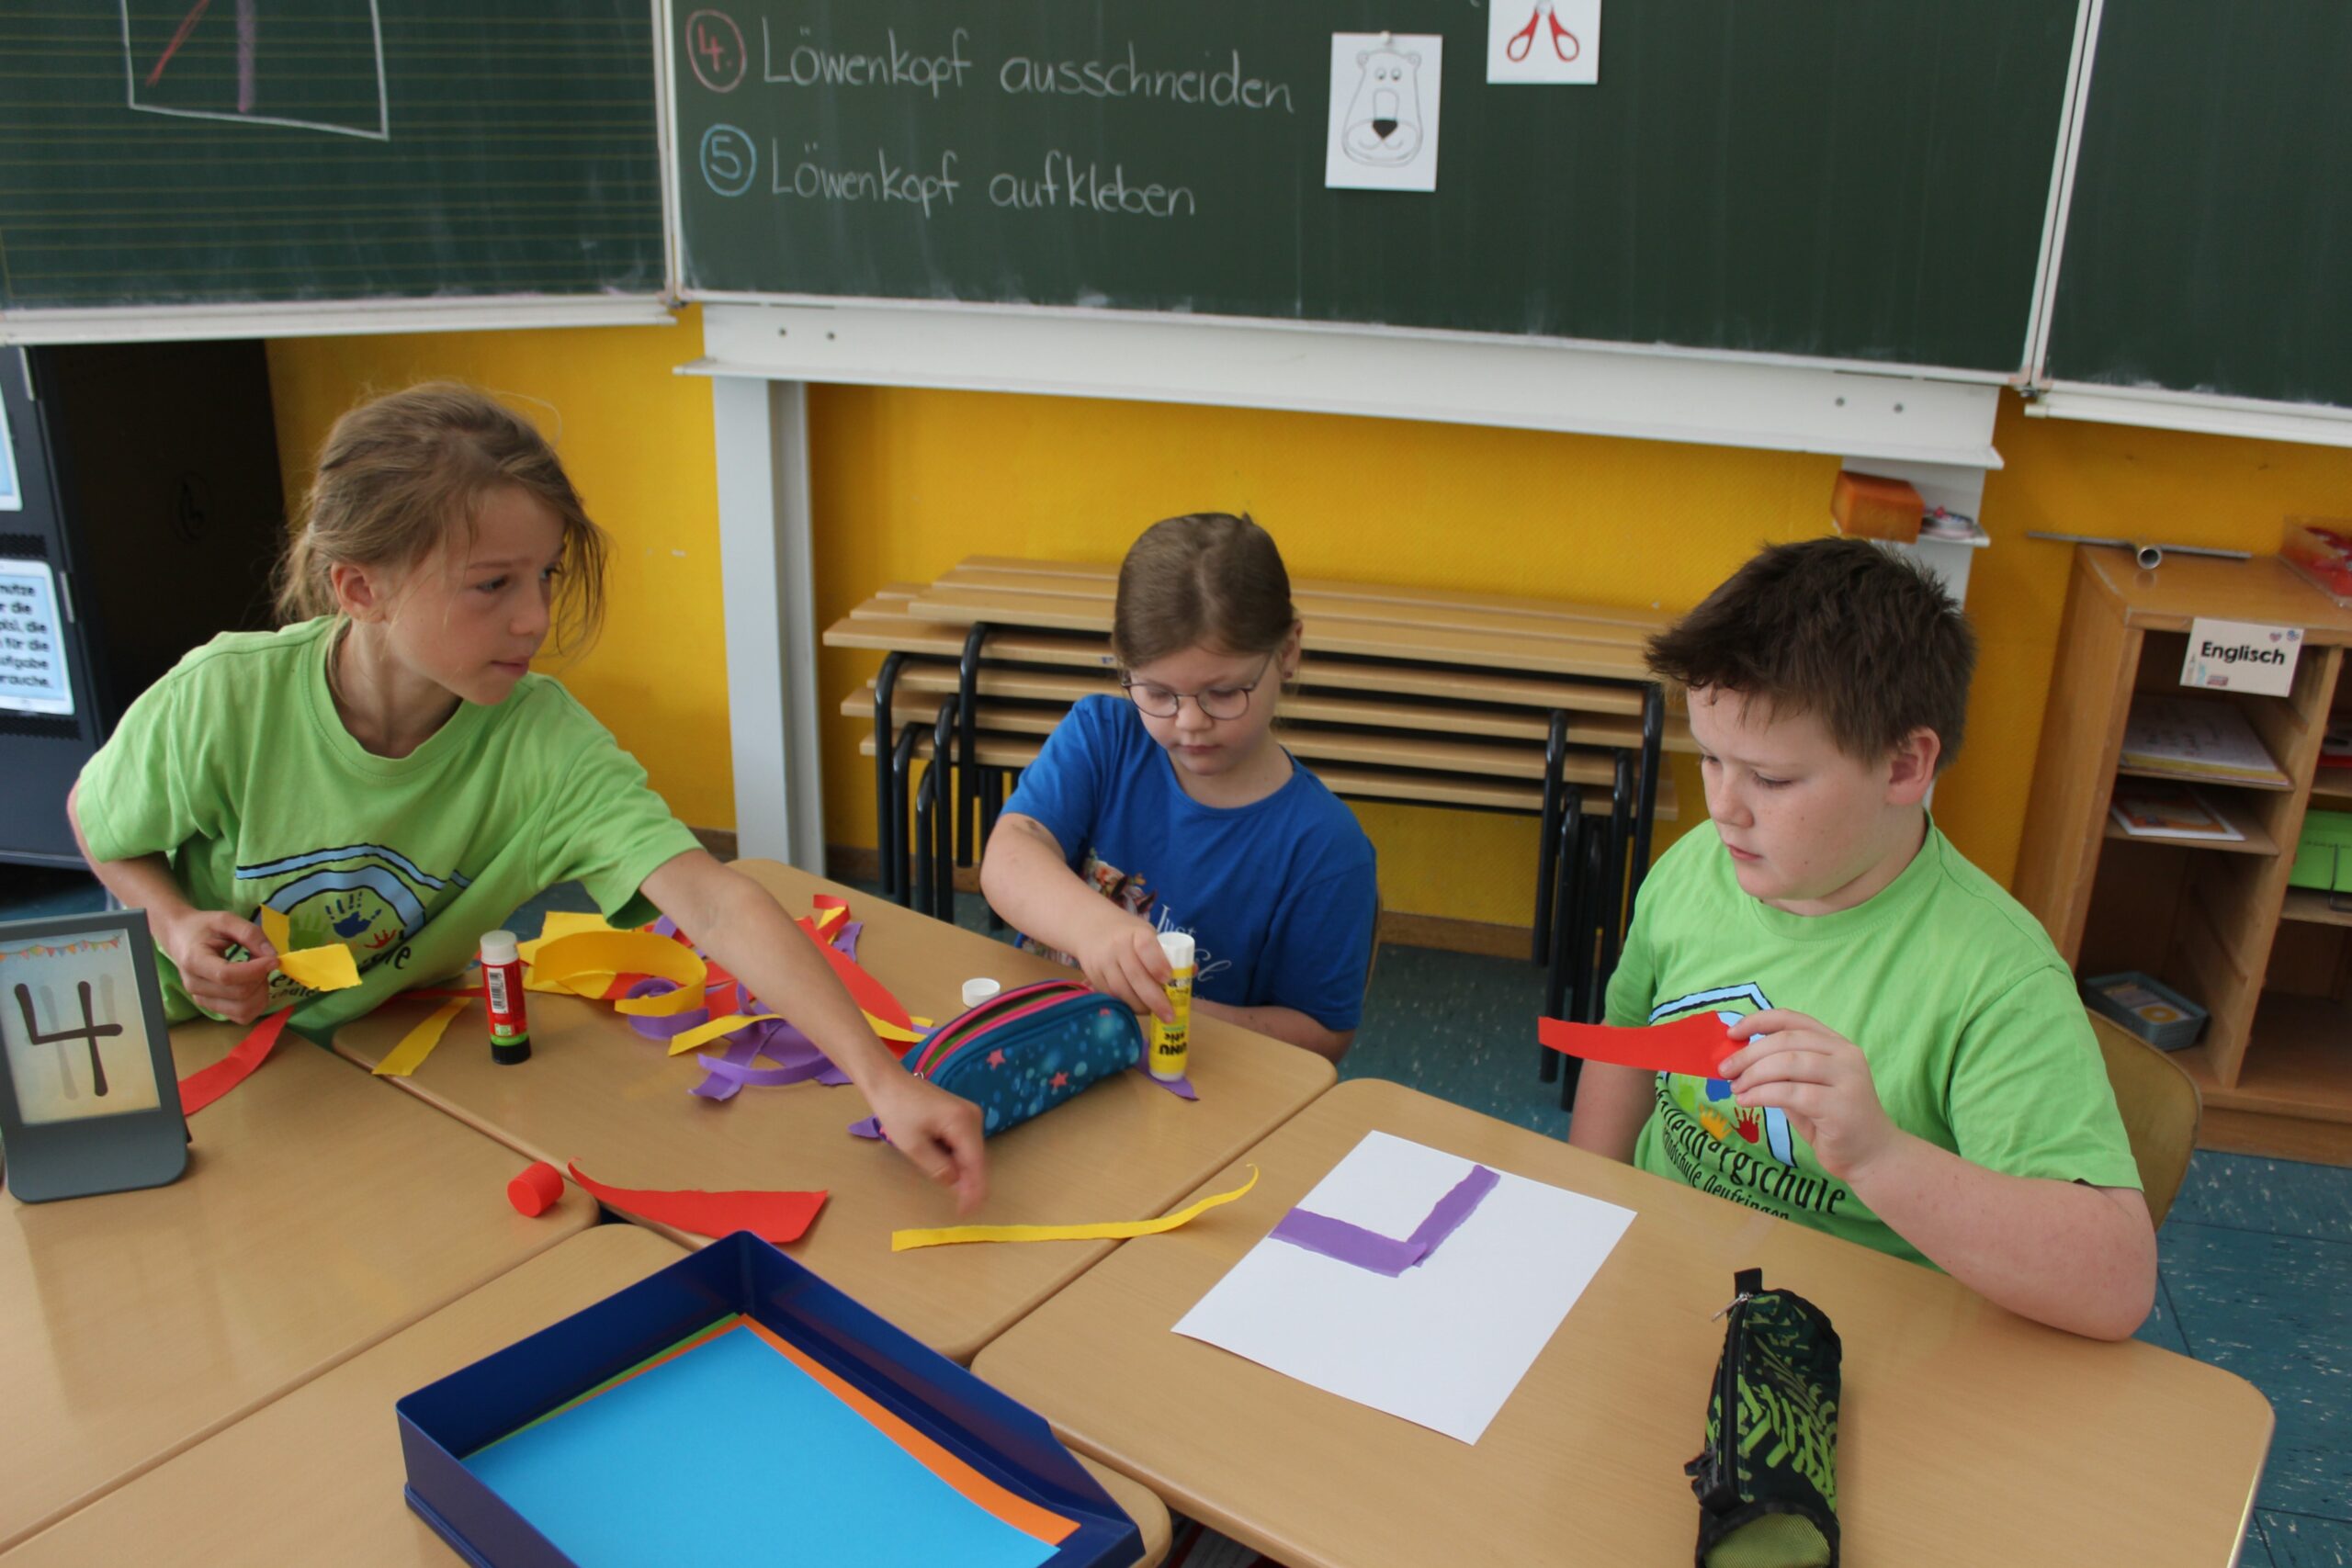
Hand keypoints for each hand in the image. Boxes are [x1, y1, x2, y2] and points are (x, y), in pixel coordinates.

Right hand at [158, 908, 278, 1023]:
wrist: (181, 937)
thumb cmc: (203, 927)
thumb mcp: (226, 920)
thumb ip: (250, 934)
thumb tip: (272, 955)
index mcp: (194, 961)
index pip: (227, 975)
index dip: (255, 970)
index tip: (274, 959)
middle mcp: (195, 985)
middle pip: (239, 994)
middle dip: (261, 978)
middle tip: (264, 961)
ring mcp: (202, 999)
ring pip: (243, 1010)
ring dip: (261, 992)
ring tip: (258, 973)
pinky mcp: (211, 1007)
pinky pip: (241, 1016)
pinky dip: (256, 1003)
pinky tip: (254, 985)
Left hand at [866, 1073, 987, 1214]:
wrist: (888, 1082)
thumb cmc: (897, 1111)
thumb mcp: (914, 1146)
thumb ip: (938, 1168)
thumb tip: (957, 1184)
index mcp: (963, 1123)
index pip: (976, 1164)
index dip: (974, 1190)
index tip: (968, 1212)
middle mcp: (973, 1117)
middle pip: (977, 1158)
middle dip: (970, 1182)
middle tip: (960, 1207)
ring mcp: (970, 1114)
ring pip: (972, 1152)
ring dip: (963, 1171)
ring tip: (952, 1189)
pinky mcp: (962, 1115)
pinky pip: (965, 1143)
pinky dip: (958, 1158)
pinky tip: (946, 1167)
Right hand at [1073, 916, 1173, 1021]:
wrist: (1092, 928)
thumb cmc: (1129, 935)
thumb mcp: (1148, 935)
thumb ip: (1167, 953)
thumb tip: (1191, 972)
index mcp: (1136, 933)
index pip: (1146, 946)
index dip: (1157, 963)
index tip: (1168, 978)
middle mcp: (1117, 946)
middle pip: (1135, 975)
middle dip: (1154, 998)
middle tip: (1169, 1015)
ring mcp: (1103, 962)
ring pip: (1122, 990)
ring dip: (1141, 1006)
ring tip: (1155, 1013)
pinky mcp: (1093, 977)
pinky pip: (1112, 996)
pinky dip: (1127, 1005)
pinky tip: (1138, 1008)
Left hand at [1720, 1010, 1903, 1182]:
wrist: (1872, 1157)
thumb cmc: (1832, 1123)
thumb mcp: (1805, 1089)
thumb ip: (1782, 1072)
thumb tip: (1738, 1061)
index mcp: (1837, 1045)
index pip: (1793, 1020)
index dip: (1758, 1022)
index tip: (1731, 1035)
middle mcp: (1846, 1056)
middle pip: (1787, 1040)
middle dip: (1748, 1053)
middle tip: (1724, 1070)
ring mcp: (1847, 1079)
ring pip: (1788, 1063)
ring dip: (1753, 1074)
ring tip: (1736, 1088)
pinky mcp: (1840, 1106)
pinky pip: (1791, 1092)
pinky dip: (1762, 1094)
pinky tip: (1747, 1101)